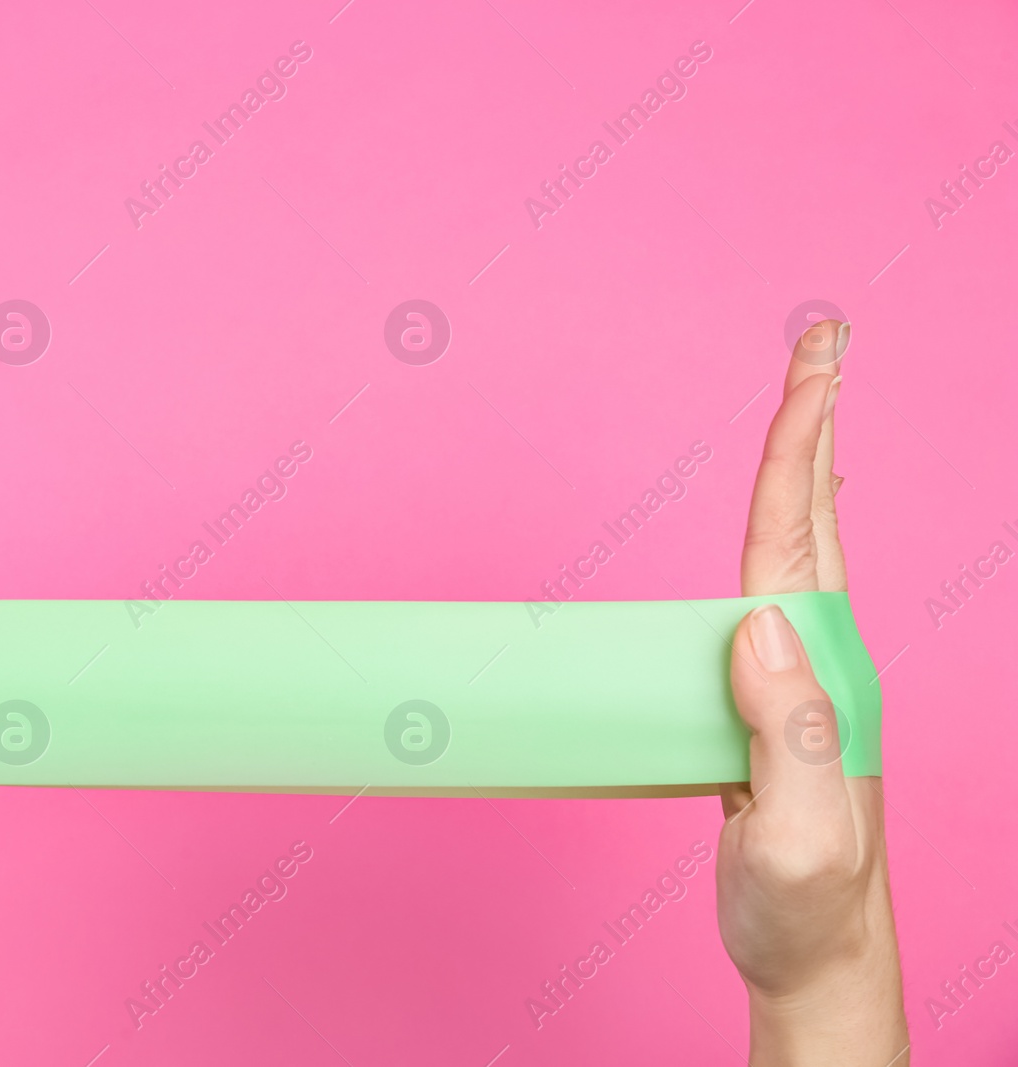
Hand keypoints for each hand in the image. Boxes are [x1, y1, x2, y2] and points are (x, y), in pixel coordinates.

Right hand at [716, 319, 907, 1064]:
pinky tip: (773, 533)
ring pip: (794, 552)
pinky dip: (771, 541)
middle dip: (815, 424)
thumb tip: (762, 621)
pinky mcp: (767, 704)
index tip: (814, 366)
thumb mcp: (800, 833)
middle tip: (823, 341)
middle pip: (812, 519)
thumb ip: (789, 731)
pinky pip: (766, 598)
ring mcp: (797, 680)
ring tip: (806, 406)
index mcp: (824, 676)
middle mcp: (821, 662)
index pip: (799, 541)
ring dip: (799, 470)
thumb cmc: (804, 906)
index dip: (800, 448)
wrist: (813, 956)